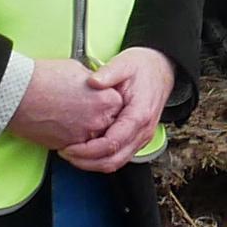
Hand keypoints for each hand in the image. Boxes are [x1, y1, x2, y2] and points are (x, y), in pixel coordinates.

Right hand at [6, 57, 122, 152]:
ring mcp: (84, 136)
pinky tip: (63, 127)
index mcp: (107, 99)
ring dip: (89, 133)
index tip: (101, 101)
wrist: (17, 94)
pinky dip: (74, 141)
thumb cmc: (43, 78)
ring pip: (95, 139)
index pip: (119, 105)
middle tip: (87, 112)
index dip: (108, 102)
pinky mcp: (67, 146)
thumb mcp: (77, 69)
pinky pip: (78, 147)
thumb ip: (94, 81)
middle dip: (100, 119)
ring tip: (75, 121)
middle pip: (110, 125)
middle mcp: (99, 121)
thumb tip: (96, 85)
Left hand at [62, 47, 173, 172]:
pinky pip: (119, 157)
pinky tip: (85, 151)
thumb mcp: (125, 63)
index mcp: (139, 115)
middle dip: (87, 162)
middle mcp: (143, 131)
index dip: (88, 150)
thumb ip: (109, 72)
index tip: (69, 147)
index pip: (112, 144)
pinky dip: (100, 158)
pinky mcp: (137, 139)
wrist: (161, 69)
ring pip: (116, 162)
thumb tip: (93, 81)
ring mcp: (141, 138)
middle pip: (113, 160)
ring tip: (71, 155)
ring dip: (92, 163)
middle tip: (65, 153)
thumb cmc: (143, 67)